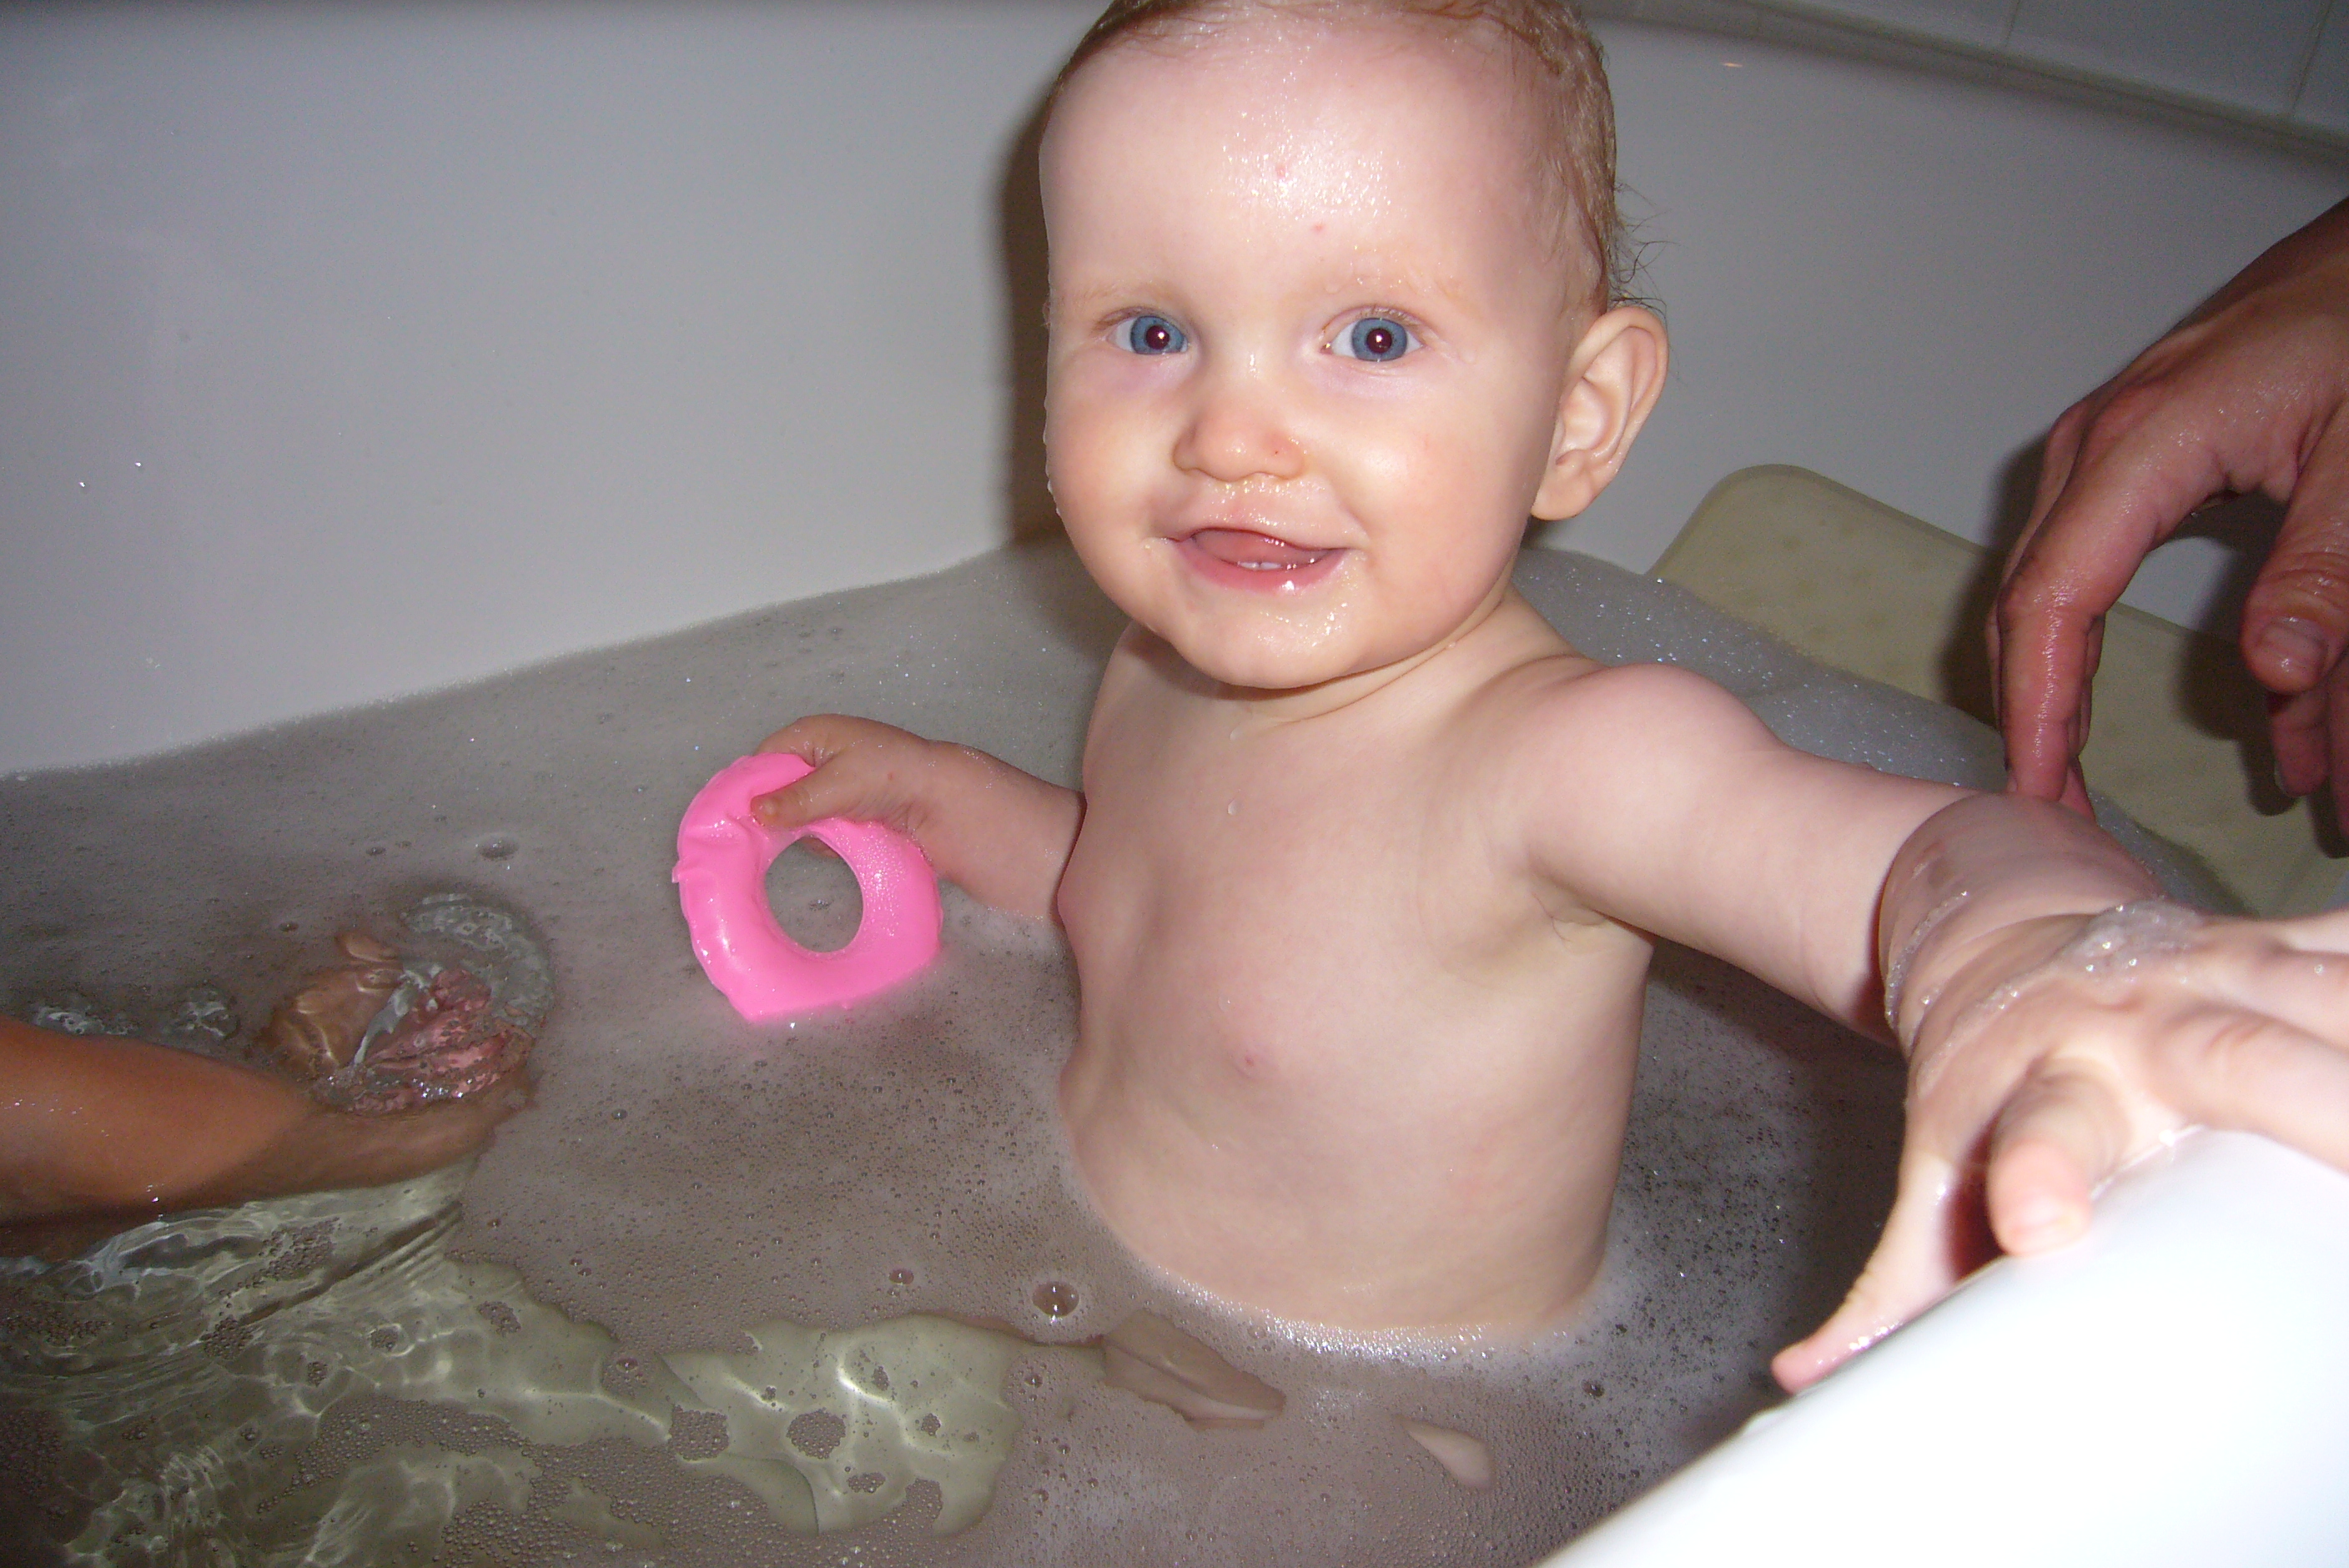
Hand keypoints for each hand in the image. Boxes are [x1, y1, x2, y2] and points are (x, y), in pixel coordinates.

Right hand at [754, 714, 969, 844]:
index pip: (765, 757)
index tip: (749, 817)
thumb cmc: (893, 776)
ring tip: (835, 829)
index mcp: (813, 734)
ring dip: (811, 827)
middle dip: (786, 812)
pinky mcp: (850, 805)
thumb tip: (755, 812)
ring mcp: (836, 781)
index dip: (755, 785)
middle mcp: (821, 754)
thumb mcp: (837, 786)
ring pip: (799, 811)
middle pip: (780, 787)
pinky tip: (846, 838)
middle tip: (797, 827)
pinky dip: (829, 835)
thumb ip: (795, 800)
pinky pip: (822, 823)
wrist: (943, 799)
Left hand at [1774, 902, 2348, 1389]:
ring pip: (2327, 997)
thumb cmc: (1981, 1081)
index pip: (2038, 1134)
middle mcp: (2129, 1023)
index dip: (2042, 1172)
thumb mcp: (1930, 1180)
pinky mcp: (2274, 945)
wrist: (1993, 932)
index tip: (2045, 1222)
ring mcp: (2212, 973)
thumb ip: (1892, 1290)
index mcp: (2035, 1087)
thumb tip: (1806, 1382)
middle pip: (2233, 1064)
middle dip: (2322, 1107)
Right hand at [1992, 198, 2348, 831]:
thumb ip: (2326, 566)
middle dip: (2034, 715)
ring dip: (2062, 686)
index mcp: (2139, 444)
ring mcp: (2102, 451)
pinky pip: (2088, 565)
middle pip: (2027, 604)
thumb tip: (2278, 673)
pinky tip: (2156, 700)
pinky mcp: (2126, 458)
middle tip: (2055, 807)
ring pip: (2049, 590)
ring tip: (2077, 772)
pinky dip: (2101, 644)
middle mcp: (2097, 449)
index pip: (2054, 599)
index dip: (2039, 704)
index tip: (2041, 786)